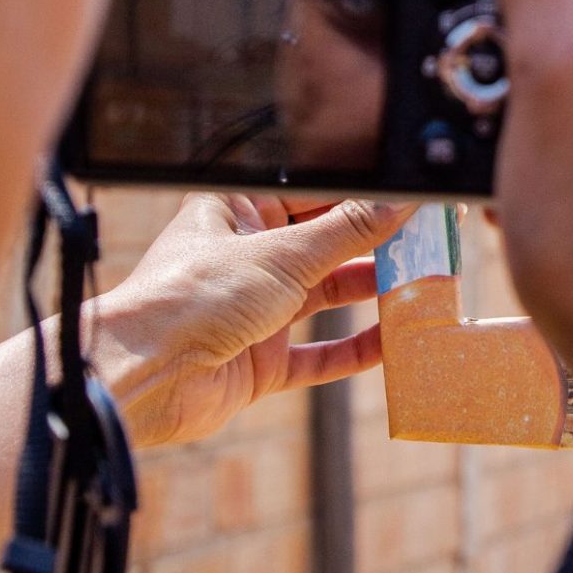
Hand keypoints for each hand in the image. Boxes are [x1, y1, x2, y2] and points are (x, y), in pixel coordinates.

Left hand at [84, 194, 413, 446]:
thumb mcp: (282, 255)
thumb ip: (346, 231)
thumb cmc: (192, 296)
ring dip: (369, 294)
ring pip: (324, 297)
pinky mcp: (258, 362)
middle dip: (372, 245)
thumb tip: (398, 203)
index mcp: (235, 213)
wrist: (145, 377)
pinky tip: (390, 343)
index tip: (407, 198)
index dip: (358, 196)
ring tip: (421, 286)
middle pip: (322, 245)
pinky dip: (352, 350)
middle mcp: (244, 258)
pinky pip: (317, 354)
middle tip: (427, 241)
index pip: (310, 195)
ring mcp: (253, 311)